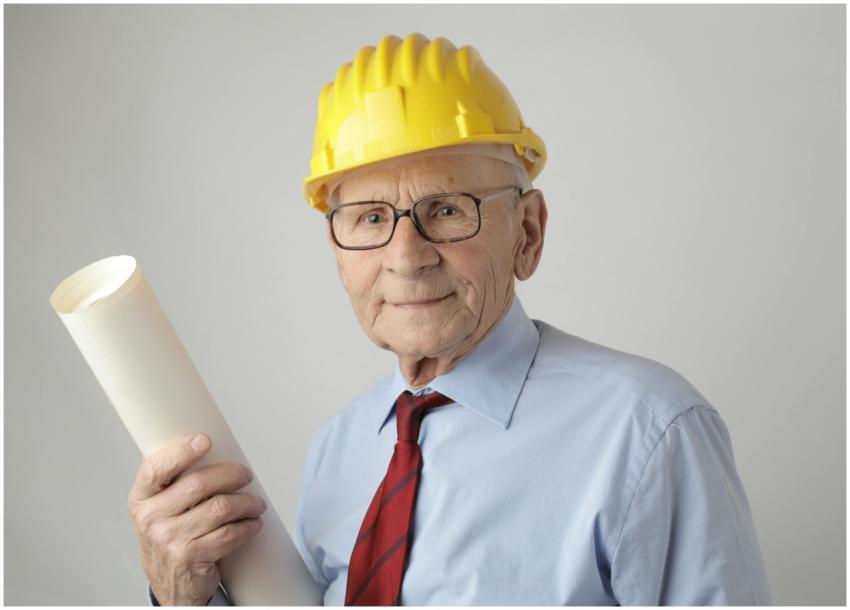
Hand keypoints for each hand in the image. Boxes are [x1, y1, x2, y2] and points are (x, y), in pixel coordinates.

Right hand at [127, 433, 266, 604]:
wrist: (169, 582)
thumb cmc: (169, 536)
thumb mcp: (160, 508)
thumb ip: (176, 482)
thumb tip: (215, 451)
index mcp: (141, 498)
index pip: (155, 469)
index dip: (181, 451)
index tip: (205, 441)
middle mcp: (151, 518)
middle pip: (198, 484)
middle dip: (231, 475)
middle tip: (246, 475)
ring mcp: (170, 539)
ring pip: (220, 508)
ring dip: (246, 502)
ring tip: (256, 503)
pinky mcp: (191, 557)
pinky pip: (229, 534)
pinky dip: (248, 526)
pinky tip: (253, 523)